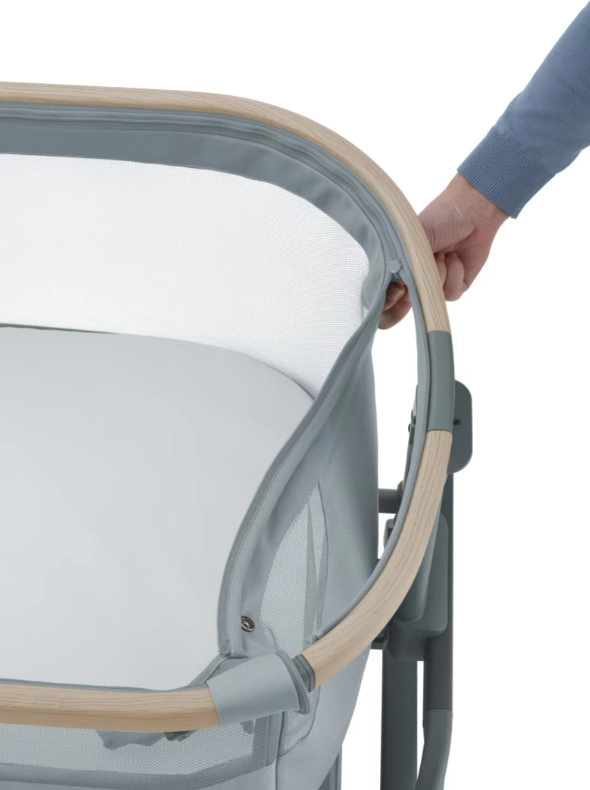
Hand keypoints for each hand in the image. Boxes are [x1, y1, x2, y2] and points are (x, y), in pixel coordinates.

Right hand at [379, 173, 509, 328]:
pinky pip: (451, 293)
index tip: (398, 290)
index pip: (377, 300)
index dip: (383, 305)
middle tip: (408, 289)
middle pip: (395, 314)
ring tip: (441, 252)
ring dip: (438, 274)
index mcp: (393, 269)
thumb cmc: (436, 220)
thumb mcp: (410, 242)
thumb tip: (395, 289)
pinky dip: (455, 274)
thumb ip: (399, 268)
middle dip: (405, 303)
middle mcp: (409, 281)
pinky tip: (455, 257)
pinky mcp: (454, 286)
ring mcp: (431, 285)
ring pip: (429, 299)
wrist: (470, 211)